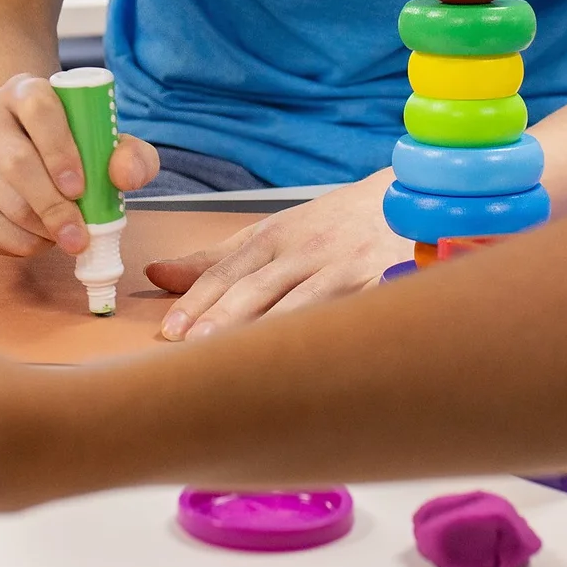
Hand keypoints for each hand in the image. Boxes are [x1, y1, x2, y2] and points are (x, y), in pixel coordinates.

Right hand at [0, 72, 157, 256]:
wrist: (14, 139)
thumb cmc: (68, 141)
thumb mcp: (105, 138)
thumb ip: (130, 154)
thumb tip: (123, 176)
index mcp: (25, 89)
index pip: (38, 110)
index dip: (60, 151)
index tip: (79, 188)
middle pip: (15, 162)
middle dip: (51, 207)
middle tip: (78, 237)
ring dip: (36, 228)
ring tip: (63, 237)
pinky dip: (14, 241)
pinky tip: (38, 240)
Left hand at [149, 172, 406, 340]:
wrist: (410, 202)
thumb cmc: (332, 225)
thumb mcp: (273, 231)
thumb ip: (215, 257)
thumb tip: (157, 273)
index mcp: (276, 236)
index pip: (229, 270)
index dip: (199, 299)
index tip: (170, 329)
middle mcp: (307, 251)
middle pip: (259, 287)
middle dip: (225, 317)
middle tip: (194, 347)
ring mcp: (345, 270)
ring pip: (302, 304)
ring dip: (269, 332)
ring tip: (239, 364)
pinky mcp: (381, 286)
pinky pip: (352, 316)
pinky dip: (330, 337)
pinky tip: (310, 363)